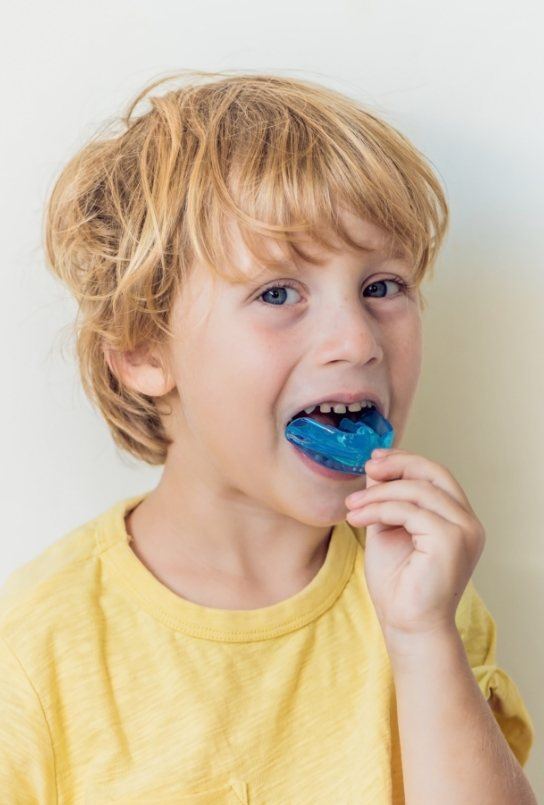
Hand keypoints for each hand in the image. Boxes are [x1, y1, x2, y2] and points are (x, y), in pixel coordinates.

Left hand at [344, 448, 485, 649]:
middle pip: (434, 473)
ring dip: (377, 493)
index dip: (406, 461)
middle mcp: (468, 522)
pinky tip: (356, 519)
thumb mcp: (387, 530)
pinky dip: (379, 509)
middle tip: (366, 468)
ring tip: (351, 506)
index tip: (375, 458)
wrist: (406, 626)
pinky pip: (409, 510)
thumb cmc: (398, 585)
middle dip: (398, 465)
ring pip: (418, 490)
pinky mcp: (450, 540)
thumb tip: (375, 468)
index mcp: (458, 519)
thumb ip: (386, 500)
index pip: (436, 475)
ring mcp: (464, 531)